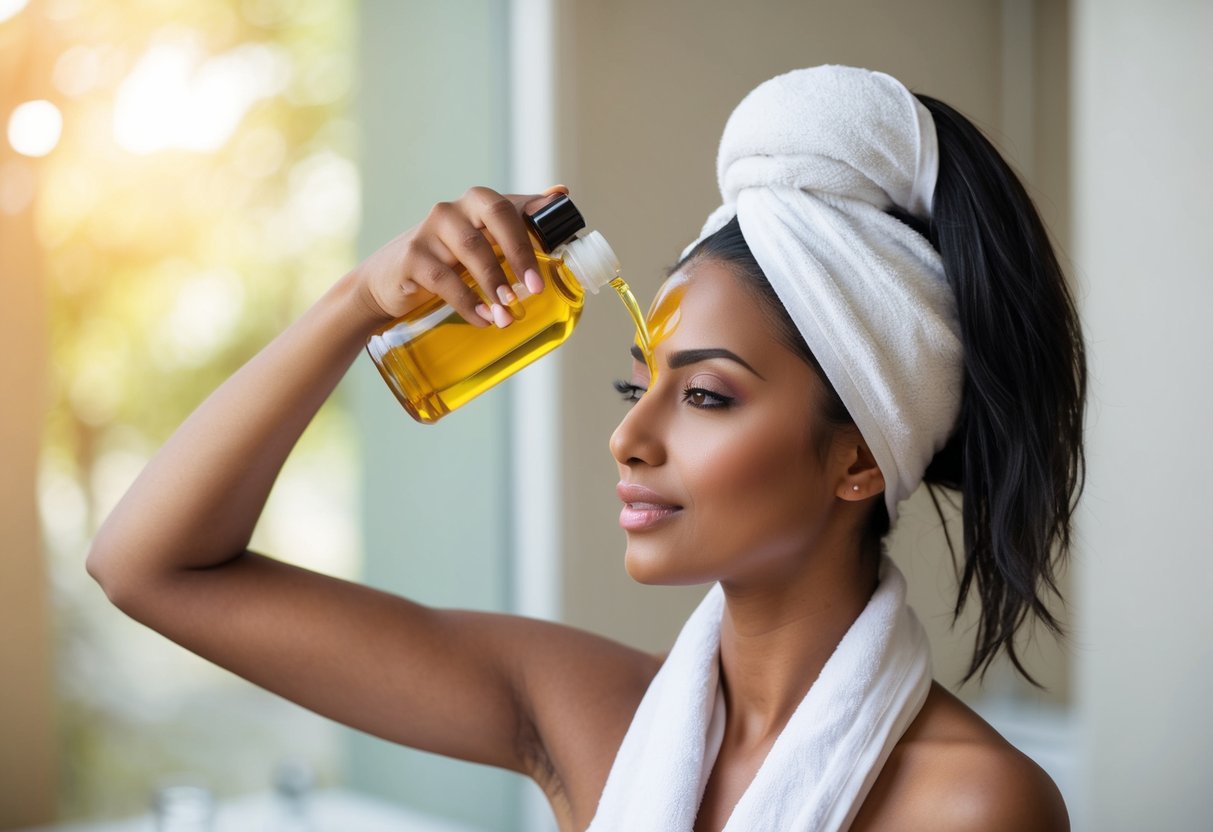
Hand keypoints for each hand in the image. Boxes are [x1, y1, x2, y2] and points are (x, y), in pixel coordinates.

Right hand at [352, 184, 570, 327]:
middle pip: (494, 217)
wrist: (389, 281)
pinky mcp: (412, 258)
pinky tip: (483, 319)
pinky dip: (467, 302)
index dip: (533, 232)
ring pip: (472, 250)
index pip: (511, 206)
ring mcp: (429, 231)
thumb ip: (518, 220)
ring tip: (508, 316)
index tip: (551, 264)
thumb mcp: (481, 241)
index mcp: (477, 203)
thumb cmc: (446, 259)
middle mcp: (453, 210)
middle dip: (519, 253)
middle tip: (533, 291)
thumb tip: (561, 193)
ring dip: (495, 284)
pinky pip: (444, 279)